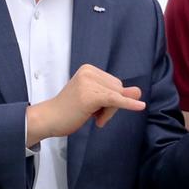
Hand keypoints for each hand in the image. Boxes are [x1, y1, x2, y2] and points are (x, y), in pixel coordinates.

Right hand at [26, 64, 144, 145]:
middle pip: (118, 88)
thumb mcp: (95, 100)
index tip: (96, 109)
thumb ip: (117, 94)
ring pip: (117, 96)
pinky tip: (140, 106)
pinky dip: (128, 104)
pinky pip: (115, 100)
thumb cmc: (69, 111)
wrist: (48, 119)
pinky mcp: (90, 96)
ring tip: (92, 116)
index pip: (115, 83)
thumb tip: (139, 91)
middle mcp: (89, 71)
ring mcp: (88, 83)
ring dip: (109, 112)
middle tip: (94, 115)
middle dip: (111, 105)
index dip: (111, 99)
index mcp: (89, 69)